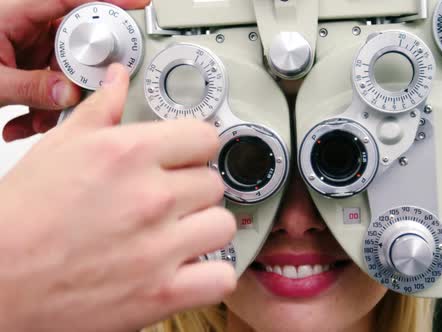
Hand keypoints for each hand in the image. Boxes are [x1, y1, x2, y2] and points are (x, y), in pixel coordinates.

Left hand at [0, 0, 148, 141]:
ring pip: (65, 70)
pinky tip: (25, 122)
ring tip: (40, 119)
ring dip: (58, 101)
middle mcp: (25, 27)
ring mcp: (26, 47)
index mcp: (16, 14)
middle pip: (77, 43)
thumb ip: (32, 87)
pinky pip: (49, 84)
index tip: (140, 5)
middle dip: (83, 76)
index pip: (73, 0)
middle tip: (84, 95)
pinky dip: (42, 108)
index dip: (111, 1)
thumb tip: (70, 94)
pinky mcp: (24, 66)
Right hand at [0, 65, 236, 331]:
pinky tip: (189, 268)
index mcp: (128, 154)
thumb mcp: (60, 146)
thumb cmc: (22, 216)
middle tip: (169, 202)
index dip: (196, 149)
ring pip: (223, 224)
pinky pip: (221, 277)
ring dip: (204, 229)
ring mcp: (159, 247)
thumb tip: (119, 78)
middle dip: (193, 190)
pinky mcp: (161, 292)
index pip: (205, 137)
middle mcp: (150, 197)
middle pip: (213, 182)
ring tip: (178, 234)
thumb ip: (100, 109)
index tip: (187, 160)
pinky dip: (212, 276)